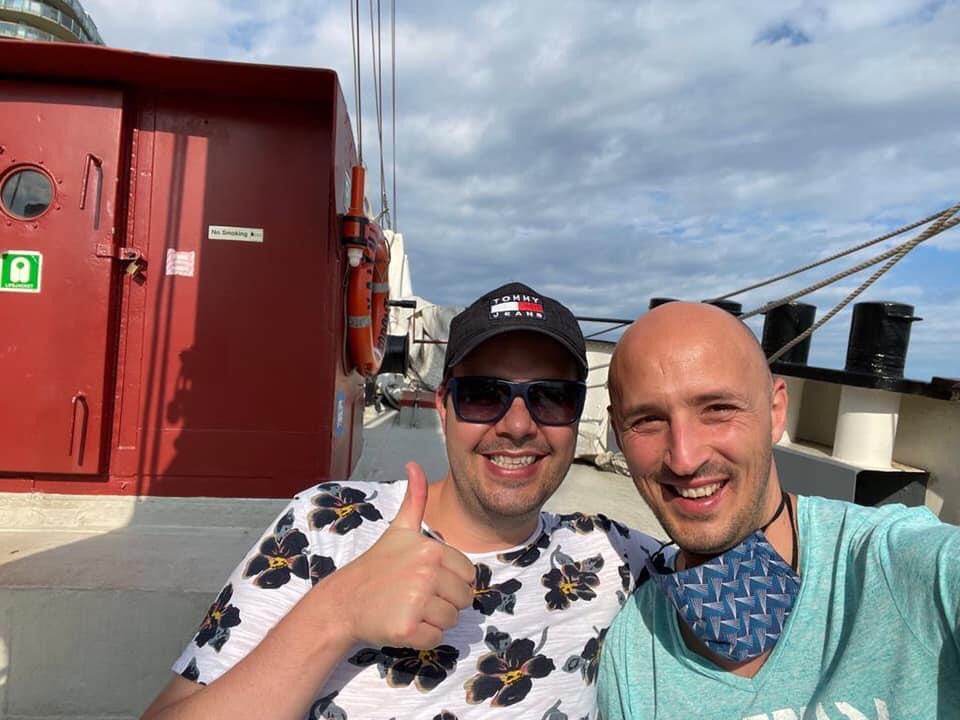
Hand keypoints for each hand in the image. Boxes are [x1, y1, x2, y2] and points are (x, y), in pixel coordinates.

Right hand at [319, 462, 474, 649]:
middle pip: (464, 599)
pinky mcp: (408, 629)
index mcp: (431, 550)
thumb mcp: (399, 529)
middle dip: (444, 602)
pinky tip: (403, 624)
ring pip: (452, 620)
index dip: (451, 581)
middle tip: (416, 596)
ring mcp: (417, 602)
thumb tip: (414, 463)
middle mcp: (427, 574)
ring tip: (408, 608)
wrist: (344, 601)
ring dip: (434, 620)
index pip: (469, 575)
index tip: (425, 578)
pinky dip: (422, 638)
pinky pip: (436, 640)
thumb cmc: (377, 565)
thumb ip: (415, 499)